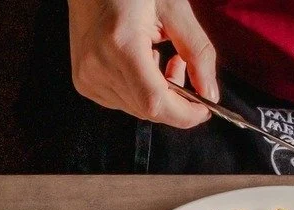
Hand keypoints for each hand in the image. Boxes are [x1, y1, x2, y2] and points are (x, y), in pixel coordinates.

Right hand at [69, 0, 218, 128]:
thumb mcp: (174, 8)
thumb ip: (197, 52)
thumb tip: (210, 94)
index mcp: (121, 43)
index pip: (155, 102)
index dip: (183, 114)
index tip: (203, 110)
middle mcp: (99, 65)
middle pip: (146, 110)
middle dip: (174, 101)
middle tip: (181, 65)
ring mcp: (87, 76)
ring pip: (136, 110)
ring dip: (157, 94)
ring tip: (159, 56)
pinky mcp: (83, 82)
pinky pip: (121, 102)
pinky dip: (139, 91)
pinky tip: (141, 62)